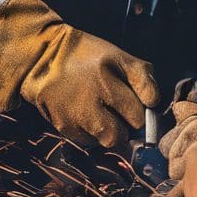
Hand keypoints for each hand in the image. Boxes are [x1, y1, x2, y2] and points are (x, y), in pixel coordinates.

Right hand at [0, 0, 158, 149]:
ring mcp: (74, 115)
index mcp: (108, 79)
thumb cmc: (88, 56)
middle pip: (123, 134)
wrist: (43, 56)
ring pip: (106, 141)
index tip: (138, 105)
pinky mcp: (62, 125)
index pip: (139, 113)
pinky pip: (87, 141)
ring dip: (109, 132)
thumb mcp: (120, 56)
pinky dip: (91, 133)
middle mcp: (90, 100)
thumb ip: (144, 79)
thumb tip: (153, 105)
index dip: (141, 111)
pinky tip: (86, 115)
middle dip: (127, 127)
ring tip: (102, 113)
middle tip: (121, 114)